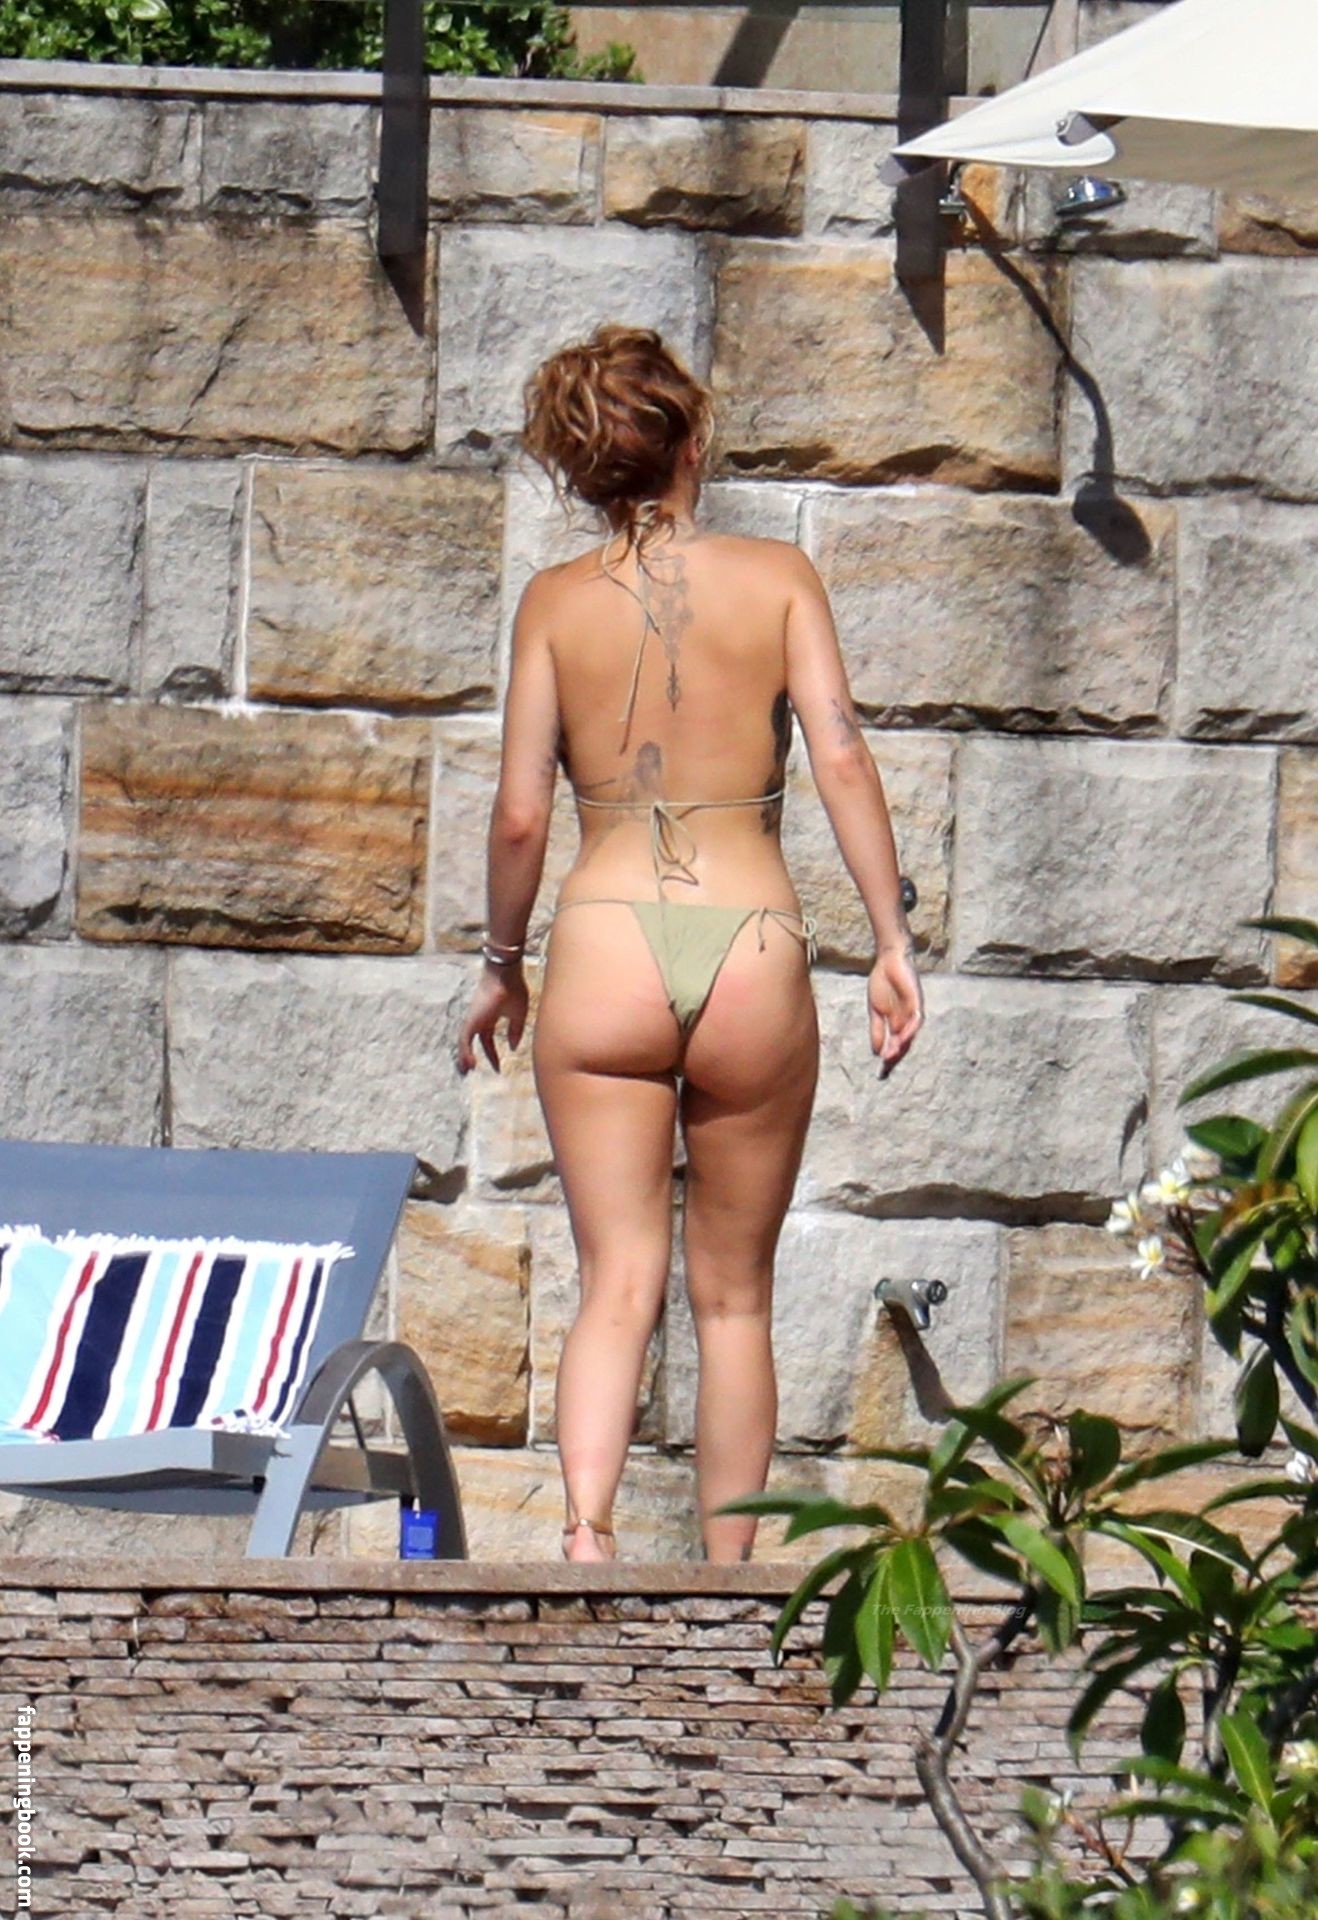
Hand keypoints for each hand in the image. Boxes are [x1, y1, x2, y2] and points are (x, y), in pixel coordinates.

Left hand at [457, 965, 528, 1074]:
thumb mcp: (519, 1015)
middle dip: (472, 1057)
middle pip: (473, 1041)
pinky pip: (464, 1039)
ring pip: (464, 1041)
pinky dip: (464, 1052)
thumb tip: (513, 1047)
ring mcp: (474, 1019)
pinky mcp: (471, 1020)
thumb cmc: (513, 989)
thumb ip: (515, 1031)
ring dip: (464, 1057)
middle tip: (472, 1071)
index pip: (487, 1040)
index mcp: (490, 1017)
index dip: (492, 1054)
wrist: (506, 975)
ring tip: (466, 1072)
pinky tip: (469, 1064)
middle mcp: (479, 1018)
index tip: (497, 1068)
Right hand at [868, 942, 923, 1077]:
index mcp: (897, 1023)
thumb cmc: (883, 982)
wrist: (889, 960)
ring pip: (911, 1034)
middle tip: (885, 1069)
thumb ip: (877, 1030)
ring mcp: (913, 1012)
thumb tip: (876, 1052)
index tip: (881, 1073)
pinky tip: (901, 1038)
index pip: (895, 1045)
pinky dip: (910, 1030)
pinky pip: (917, 1019)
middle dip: (895, 1057)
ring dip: (902, 1046)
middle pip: (904, 1044)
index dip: (889, 1059)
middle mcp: (907, 1021)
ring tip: (891, 1057)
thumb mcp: (876, 1011)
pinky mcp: (917, 1001)